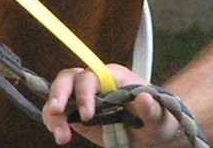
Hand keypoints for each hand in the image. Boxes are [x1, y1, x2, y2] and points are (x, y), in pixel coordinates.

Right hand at [42, 64, 182, 146]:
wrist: (152, 132)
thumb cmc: (157, 119)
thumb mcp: (159, 117)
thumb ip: (152, 109)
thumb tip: (143, 97)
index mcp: (113, 76)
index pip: (91, 76)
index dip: (85, 93)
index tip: (87, 116)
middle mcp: (95, 82)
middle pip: (69, 78)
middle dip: (59, 93)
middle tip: (56, 112)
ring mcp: (84, 96)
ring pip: (59, 93)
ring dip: (53, 112)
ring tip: (61, 136)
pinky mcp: (77, 112)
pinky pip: (58, 112)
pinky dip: (53, 121)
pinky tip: (60, 136)